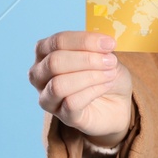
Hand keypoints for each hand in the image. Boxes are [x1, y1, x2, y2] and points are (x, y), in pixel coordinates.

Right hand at [30, 31, 133, 146]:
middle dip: (87, 60)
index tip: (110, 44)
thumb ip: (100, 49)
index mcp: (45, 53)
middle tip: (111, 61)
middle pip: (54, 62)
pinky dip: (93, 91)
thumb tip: (103, 43)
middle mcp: (39, 75)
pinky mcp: (63, 116)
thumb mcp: (106, 56)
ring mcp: (48, 97)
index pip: (57, 42)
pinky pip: (71, 103)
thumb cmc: (106, 75)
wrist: (117, 104)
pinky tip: (106, 86)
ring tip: (110, 74)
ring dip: (90, 77)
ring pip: (58, 85)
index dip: (84, 41)